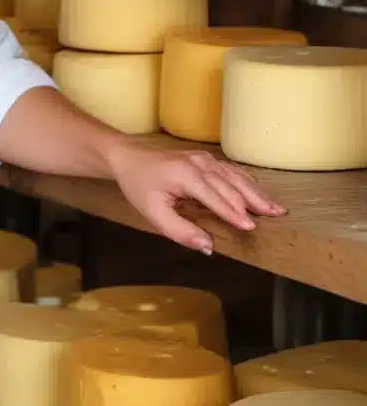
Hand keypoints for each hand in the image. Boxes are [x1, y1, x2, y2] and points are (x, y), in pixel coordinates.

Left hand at [105, 140, 285, 253]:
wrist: (128, 158)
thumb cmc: (139, 186)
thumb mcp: (153, 213)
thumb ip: (180, 231)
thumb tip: (208, 247)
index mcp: (186, 175)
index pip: (216, 198)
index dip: (233, 214)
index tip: (251, 228)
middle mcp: (199, 163)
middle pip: (231, 186)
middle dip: (253, 203)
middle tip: (275, 219)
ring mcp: (204, 159)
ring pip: (235, 177)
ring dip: (255, 193)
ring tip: (276, 208)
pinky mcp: (205, 159)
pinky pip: (231, 171)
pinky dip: (247, 182)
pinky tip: (259, 193)